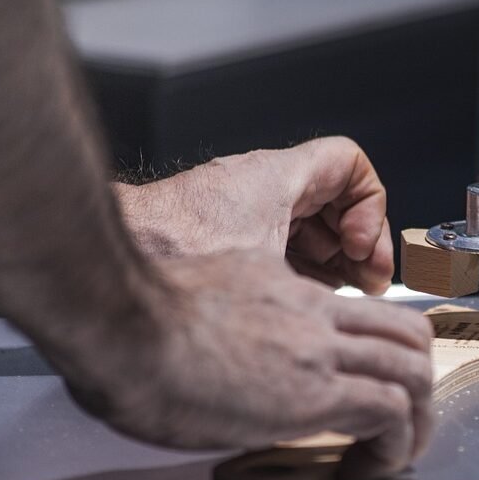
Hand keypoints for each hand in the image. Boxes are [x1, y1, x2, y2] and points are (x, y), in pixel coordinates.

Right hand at [62, 248, 431, 479]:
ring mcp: (318, 349)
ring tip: (396, 456)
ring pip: (411, 369)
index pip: (360, 312)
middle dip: (419, 383)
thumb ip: (220, 328)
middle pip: (405, 335)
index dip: (381, 351)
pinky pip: (388, 411)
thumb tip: (210, 360)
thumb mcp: (188, 308)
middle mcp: (312, 313)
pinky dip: (393, 446)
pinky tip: (366, 470)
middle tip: (404, 426)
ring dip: (417, 420)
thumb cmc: (124, 324)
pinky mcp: (315, 392)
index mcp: (281, 289)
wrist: (119, 326)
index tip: (368, 387)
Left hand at [115, 137, 393, 294]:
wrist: (108, 261)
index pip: (349, 166)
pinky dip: (301, 271)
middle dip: (356, 243)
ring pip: (309, 227)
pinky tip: (304, 304)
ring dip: (332, 262)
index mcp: (275, 178)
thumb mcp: (263, 267)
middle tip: (368, 282)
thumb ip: (312, 280)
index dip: (369, 207)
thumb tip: (347, 313)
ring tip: (344, 296)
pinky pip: (280, 246)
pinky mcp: (223, 240)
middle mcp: (259, 189)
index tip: (360, 249)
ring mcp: (241, 215)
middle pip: (334, 202)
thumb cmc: (170, 250)